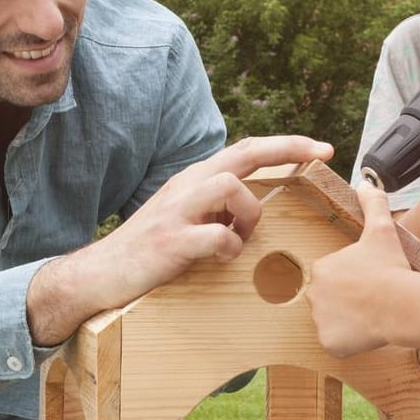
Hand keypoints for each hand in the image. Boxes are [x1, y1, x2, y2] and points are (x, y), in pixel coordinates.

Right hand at [27, 136, 330, 343]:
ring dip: (248, 214)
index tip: (322, 148)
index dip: (286, 145)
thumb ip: (218, 210)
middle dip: (288, 148)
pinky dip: (228, 247)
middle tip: (322, 153)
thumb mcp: (187, 220)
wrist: (98, 275)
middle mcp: (187, 186)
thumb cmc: (149, 251)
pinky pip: (215, 235)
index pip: (245, 150)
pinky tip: (220, 259)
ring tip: (239, 238)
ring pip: (230, 187)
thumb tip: (258, 211)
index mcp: (194, 180)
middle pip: (244, 153)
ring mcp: (176, 212)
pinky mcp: (169, 241)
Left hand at [308, 183, 411, 357]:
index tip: (369, 280)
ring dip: (348, 320)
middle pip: (329, 299)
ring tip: (372, 315)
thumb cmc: (390, 267)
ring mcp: (320, 321)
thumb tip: (365, 182)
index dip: (352, 279)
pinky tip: (368, 332)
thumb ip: (372, 203)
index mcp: (321, 268)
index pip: (331, 276)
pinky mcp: (329, 343)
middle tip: (371, 299)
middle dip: (346, 300)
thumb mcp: (381, 229)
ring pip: (333, 321)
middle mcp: (313, 294)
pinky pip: (337, 343)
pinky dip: (350, 342)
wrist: (400, 303)